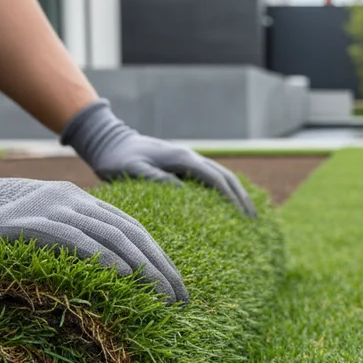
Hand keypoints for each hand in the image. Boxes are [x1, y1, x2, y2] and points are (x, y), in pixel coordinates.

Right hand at [0, 134, 186, 301]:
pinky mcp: (28, 223)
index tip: (176, 287)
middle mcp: (69, 200)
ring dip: (144, 269)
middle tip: (182, 300)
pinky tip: (126, 280)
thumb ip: (64, 245)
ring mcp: (50, 208)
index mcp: (75, 201)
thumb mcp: (33, 229)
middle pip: (131, 234)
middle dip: (161, 268)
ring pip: (112, 237)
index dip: (157, 258)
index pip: (129, 229)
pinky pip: (77, 241)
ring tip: (165, 298)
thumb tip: (95, 282)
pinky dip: (105, 260)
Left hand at [61, 99, 256, 218]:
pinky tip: (227, 206)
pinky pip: (210, 178)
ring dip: (236, 194)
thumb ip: (156, 178)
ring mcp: (187, 159)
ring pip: (221, 176)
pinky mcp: (182, 165)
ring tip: (248, 215)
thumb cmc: (117, 159)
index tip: (244, 217)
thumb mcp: (133, 170)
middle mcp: (190, 157)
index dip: (232, 198)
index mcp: (182, 158)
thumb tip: (182, 190)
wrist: (108, 141)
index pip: (215, 179)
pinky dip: (223, 191)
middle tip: (254, 221)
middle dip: (241, 198)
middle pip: (225, 177)